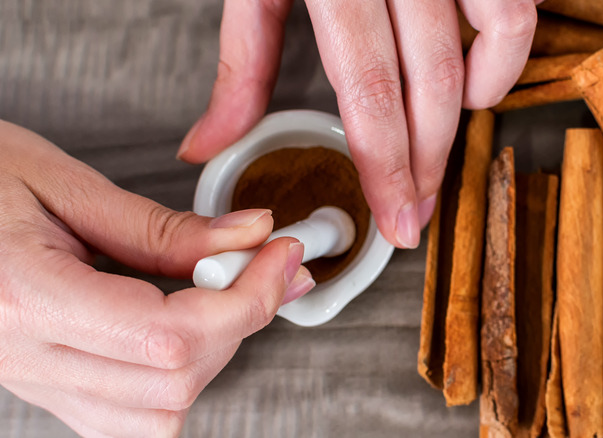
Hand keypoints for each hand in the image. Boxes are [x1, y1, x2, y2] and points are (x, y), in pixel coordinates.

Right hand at [0, 121, 313, 436]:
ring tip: (222, 292)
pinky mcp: (44, 387)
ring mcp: (32, 383)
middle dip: (241, 320)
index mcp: (23, 299)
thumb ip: (164, 227)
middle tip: (262, 264)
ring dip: (212, 353)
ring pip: (157, 415)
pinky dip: (175, 378)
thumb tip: (250, 237)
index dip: (246, 297)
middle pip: (174, 381)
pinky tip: (182, 326)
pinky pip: (128, 417)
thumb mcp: (63, 184)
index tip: (279, 255)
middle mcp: (24, 359)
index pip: (170, 336)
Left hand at [176, 0, 538, 248]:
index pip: (369, 90)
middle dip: (427, 164)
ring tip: (441, 139)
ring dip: (471, 111)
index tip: (394, 221)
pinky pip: (517, 4)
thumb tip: (211, 146)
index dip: (385, 167)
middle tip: (415, 211)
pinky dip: (504, 55)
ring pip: (492, 42)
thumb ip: (243, 66)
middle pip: (431, 84)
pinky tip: (474, 78)